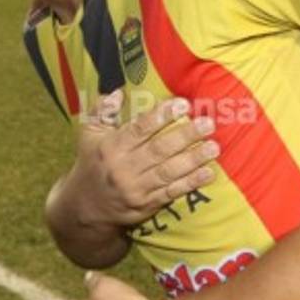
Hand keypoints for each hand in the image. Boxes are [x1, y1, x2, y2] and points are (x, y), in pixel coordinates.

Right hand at [73, 91, 218, 227]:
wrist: (85, 207)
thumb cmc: (92, 162)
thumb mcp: (88, 134)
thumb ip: (102, 111)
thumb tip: (118, 92)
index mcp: (111, 147)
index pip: (139, 129)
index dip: (161, 116)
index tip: (182, 104)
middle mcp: (124, 168)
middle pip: (159, 149)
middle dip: (185, 136)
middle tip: (207, 124)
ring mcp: (136, 188)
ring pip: (169, 172)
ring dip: (193, 159)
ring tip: (214, 147)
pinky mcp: (147, 205)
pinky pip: (171, 192)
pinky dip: (191, 183)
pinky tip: (208, 173)